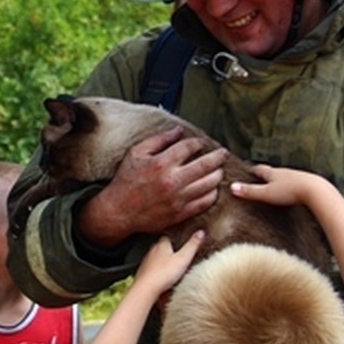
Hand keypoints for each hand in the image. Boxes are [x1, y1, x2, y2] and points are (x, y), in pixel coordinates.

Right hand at [78, 128, 228, 247]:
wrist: (119, 211)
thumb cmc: (126, 180)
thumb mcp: (136, 153)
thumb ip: (159, 140)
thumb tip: (178, 130)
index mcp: (161, 163)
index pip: (189, 147)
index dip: (199, 142)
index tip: (202, 142)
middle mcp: (172, 181)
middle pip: (206, 165)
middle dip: (218, 157)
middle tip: (224, 153)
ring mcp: (178, 199)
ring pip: (209, 184)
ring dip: (218, 175)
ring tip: (220, 170)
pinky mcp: (180, 213)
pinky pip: (205, 202)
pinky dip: (213, 194)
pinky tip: (213, 188)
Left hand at [132, 230, 204, 297]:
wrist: (147, 288)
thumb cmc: (164, 273)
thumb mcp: (183, 258)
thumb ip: (192, 245)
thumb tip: (201, 232)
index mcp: (161, 245)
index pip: (168, 237)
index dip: (176, 239)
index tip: (182, 241)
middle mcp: (152, 251)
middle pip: (161, 247)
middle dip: (169, 249)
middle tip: (178, 254)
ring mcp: (146, 262)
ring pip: (155, 258)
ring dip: (162, 260)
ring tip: (171, 266)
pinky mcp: (143, 273)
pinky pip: (151, 269)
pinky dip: (157, 271)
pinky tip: (162, 276)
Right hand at [229, 163, 328, 207]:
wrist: (315, 191)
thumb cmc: (290, 191)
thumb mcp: (266, 193)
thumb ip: (249, 191)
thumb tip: (231, 187)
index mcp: (273, 173)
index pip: (259, 169)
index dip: (252, 169)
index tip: (246, 168)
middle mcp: (284, 172)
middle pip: (272, 171)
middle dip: (264, 172)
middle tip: (257, 174)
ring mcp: (296, 176)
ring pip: (284, 176)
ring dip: (277, 179)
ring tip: (273, 183)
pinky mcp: (306, 183)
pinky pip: (294, 182)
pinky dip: (289, 185)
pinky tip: (291, 191)